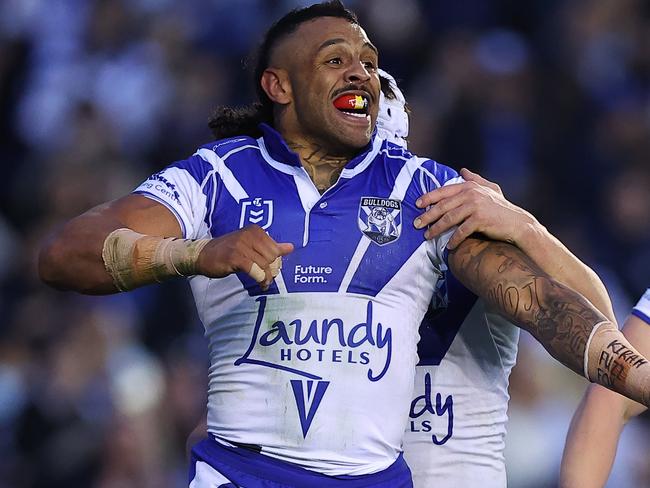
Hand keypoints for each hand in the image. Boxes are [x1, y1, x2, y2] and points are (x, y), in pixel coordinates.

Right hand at [196, 225, 293, 288]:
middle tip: (267, 278)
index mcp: (255, 230)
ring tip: (264, 283)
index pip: (275, 248)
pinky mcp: (235, 257)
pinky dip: (260, 279)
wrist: (202, 254)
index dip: (276, 261)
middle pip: (272, 257)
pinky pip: (255, 271)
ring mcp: (242, 245)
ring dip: (267, 277)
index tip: (271, 269)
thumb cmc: (227, 251)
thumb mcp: (250, 245)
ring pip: (264, 264)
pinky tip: (260, 284)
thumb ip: (270, 246)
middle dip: (272, 270)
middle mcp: (249, 235)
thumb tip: (290, 247)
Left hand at [414, 168, 536, 249]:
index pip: (444, 191)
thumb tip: (463, 170)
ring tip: (427, 236)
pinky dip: (453, 239)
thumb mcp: (490, 189)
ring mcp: (476, 206)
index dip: (429, 197)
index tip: (417, 205)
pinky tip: (448, 246)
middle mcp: (471, 194)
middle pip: (443, 206)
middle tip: (416, 224)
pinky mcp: (480, 219)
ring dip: (436, 229)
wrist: (518, 223)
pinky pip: (461, 231)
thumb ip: (476, 179)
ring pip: (449, 218)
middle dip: (427, 216)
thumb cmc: (502, 208)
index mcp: (470, 186)